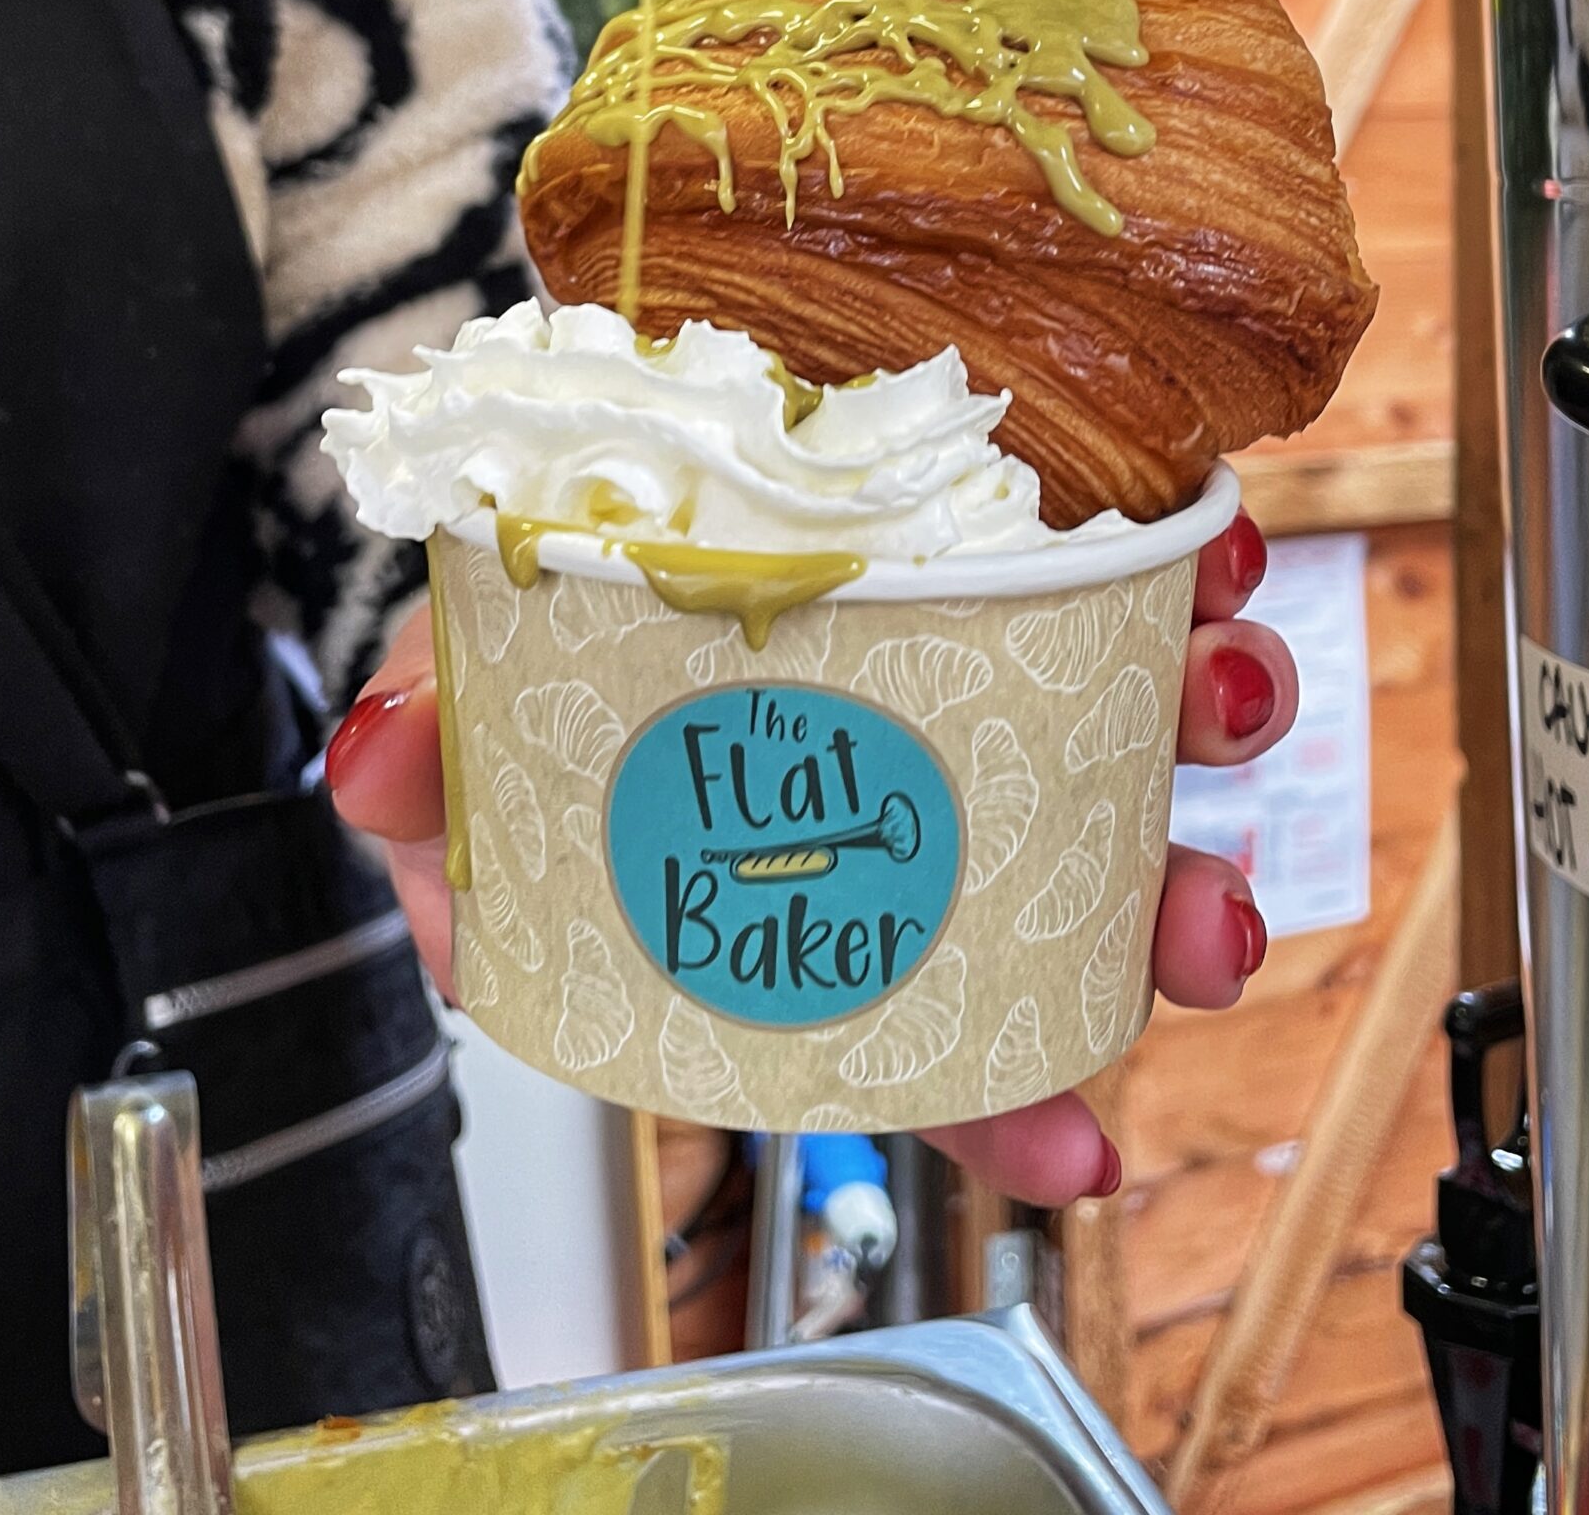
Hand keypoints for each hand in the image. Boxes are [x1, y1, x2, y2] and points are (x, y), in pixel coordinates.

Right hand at [326, 510, 1288, 1212]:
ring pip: (1139, 730)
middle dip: (1159, 918)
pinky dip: (1191, 556)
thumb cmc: (564, 611)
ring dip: (1205, 723)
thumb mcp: (474, 690)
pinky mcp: (1033, 529)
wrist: (620, 438)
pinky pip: (1146, 557)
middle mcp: (918, 780)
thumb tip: (370, 766)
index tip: (1068, 1150)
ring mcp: (989, 652)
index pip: (909, 1021)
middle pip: (1070, 887)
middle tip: (1195, 925)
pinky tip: (1203, 542)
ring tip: (1218, 695)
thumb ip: (434, 753)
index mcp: (802, 868)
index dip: (991, 1097)